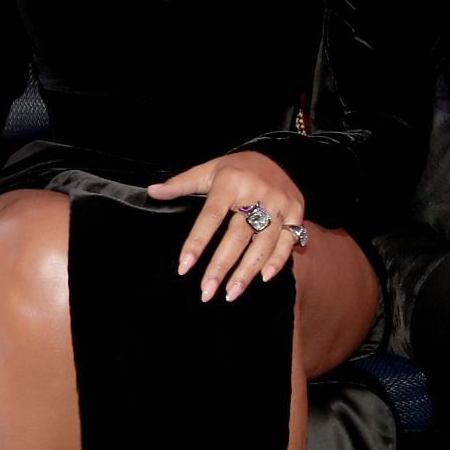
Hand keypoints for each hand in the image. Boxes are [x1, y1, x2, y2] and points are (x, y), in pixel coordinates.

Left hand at [149, 151, 305, 301]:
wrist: (275, 156)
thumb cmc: (234, 168)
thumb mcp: (207, 170)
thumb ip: (181, 184)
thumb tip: (152, 191)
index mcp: (230, 182)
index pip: (210, 217)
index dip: (197, 242)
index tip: (184, 267)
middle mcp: (257, 193)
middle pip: (237, 236)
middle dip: (220, 267)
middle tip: (206, 292)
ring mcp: (279, 203)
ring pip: (262, 243)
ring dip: (246, 271)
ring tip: (230, 294)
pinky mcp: (297, 211)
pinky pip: (287, 241)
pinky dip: (277, 261)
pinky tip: (263, 278)